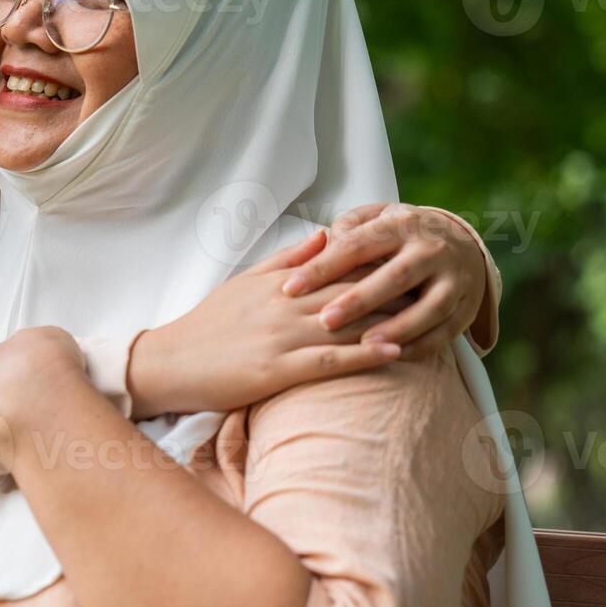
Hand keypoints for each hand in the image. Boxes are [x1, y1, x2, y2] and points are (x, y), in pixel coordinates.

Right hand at [127, 233, 405, 416]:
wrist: (167, 363)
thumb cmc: (205, 326)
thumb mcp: (243, 283)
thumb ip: (286, 261)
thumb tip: (324, 236)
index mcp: (277, 283)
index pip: (337, 265)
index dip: (378, 259)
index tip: (414, 253)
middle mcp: (283, 305)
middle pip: (350, 290)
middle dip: (395, 284)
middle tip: (437, 278)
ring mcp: (280, 337)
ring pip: (346, 323)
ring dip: (391, 319)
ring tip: (432, 314)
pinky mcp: (275, 370)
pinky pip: (328, 361)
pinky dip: (363, 355)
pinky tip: (395, 352)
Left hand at [282, 202, 487, 360]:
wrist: (461, 244)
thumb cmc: (397, 235)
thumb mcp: (374, 219)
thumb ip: (347, 230)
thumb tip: (318, 247)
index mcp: (401, 225)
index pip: (356, 246)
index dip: (322, 267)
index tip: (290, 289)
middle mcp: (431, 249)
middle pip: (394, 277)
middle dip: (359, 301)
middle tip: (325, 321)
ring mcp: (454, 279)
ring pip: (427, 308)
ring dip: (395, 329)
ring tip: (361, 346)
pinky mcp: (466, 307)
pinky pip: (444, 332)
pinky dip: (419, 347)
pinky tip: (390, 357)